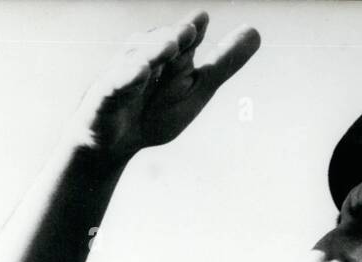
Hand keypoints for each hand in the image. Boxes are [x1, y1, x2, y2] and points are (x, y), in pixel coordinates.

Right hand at [71, 12, 259, 161]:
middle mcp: (148, 59)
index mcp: (172, 58)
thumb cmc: (154, 112)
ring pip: (140, 58)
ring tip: (171, 45)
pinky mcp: (106, 93)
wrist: (114, 143)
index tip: (203, 19)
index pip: (186, 41)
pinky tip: (141, 72)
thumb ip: (223, 63)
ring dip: (155, 50)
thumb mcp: (196, 88)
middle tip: (192, 29)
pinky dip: (129, 77)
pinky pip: (117, 83)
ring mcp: (126, 74)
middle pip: (164, 44)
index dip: (194, 31)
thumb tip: (255, 31)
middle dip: (176, 36)